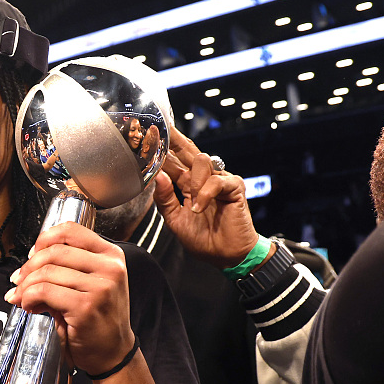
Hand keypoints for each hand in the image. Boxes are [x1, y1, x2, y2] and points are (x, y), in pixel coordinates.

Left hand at [4, 222, 134, 375]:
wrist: (112, 353)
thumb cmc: (97, 318)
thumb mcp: (91, 283)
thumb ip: (68, 265)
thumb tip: (29, 259)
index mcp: (111, 255)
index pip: (70, 230)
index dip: (44, 240)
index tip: (32, 255)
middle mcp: (110, 267)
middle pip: (54, 251)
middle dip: (29, 267)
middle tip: (19, 282)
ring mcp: (100, 287)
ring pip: (46, 272)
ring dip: (26, 286)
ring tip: (24, 298)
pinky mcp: (86, 307)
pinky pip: (44, 292)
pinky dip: (28, 298)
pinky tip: (30, 306)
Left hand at [154, 127, 260, 267]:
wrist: (225, 256)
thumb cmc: (203, 239)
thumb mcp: (175, 220)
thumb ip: (165, 199)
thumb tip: (156, 177)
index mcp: (188, 184)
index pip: (174, 161)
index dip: (162, 150)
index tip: (149, 137)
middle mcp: (203, 179)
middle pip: (188, 151)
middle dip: (174, 139)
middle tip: (162, 128)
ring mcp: (219, 180)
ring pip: (201, 160)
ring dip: (192, 180)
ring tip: (191, 200)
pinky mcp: (234, 187)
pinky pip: (216, 180)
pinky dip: (205, 194)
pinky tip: (200, 208)